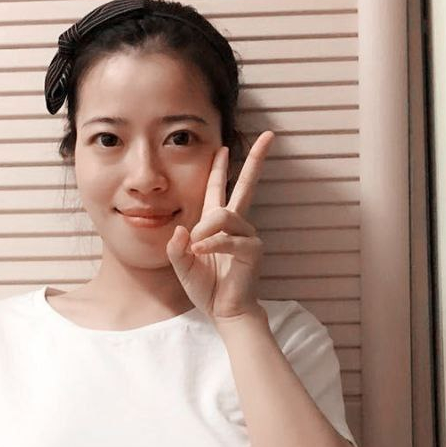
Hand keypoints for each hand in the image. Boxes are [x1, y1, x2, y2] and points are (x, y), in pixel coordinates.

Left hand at [166, 130, 273, 321]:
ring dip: (205, 230)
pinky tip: (201, 251)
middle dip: (256, 159)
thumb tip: (182, 229)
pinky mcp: (252, 250)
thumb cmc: (206, 288)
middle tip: (269, 135)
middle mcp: (236, 225)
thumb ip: (177, 248)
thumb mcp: (182, 265)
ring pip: (224, 215)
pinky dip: (211, 244)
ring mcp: (247, 236)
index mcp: (218, 224)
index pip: (220, 188)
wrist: (224, 311)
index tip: (224, 147)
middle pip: (246, 185)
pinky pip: (228, 238)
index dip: (220, 168)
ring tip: (196, 248)